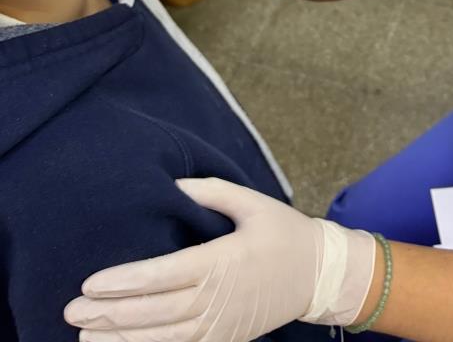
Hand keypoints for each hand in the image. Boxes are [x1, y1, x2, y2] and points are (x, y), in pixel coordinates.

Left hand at [64, 178, 375, 341]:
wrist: (320, 274)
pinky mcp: (225, 340)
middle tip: (73, 309)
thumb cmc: (284, 232)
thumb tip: (173, 185)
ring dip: (122, 338)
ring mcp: (222, 326)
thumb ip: (212, 191)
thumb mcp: (252, 201)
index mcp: (223, 261)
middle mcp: (219, 298)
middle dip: (111, 312)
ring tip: (85, 334)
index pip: (165, 274)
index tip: (92, 281)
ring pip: (164, 338)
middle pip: (156, 311)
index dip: (126, 281)